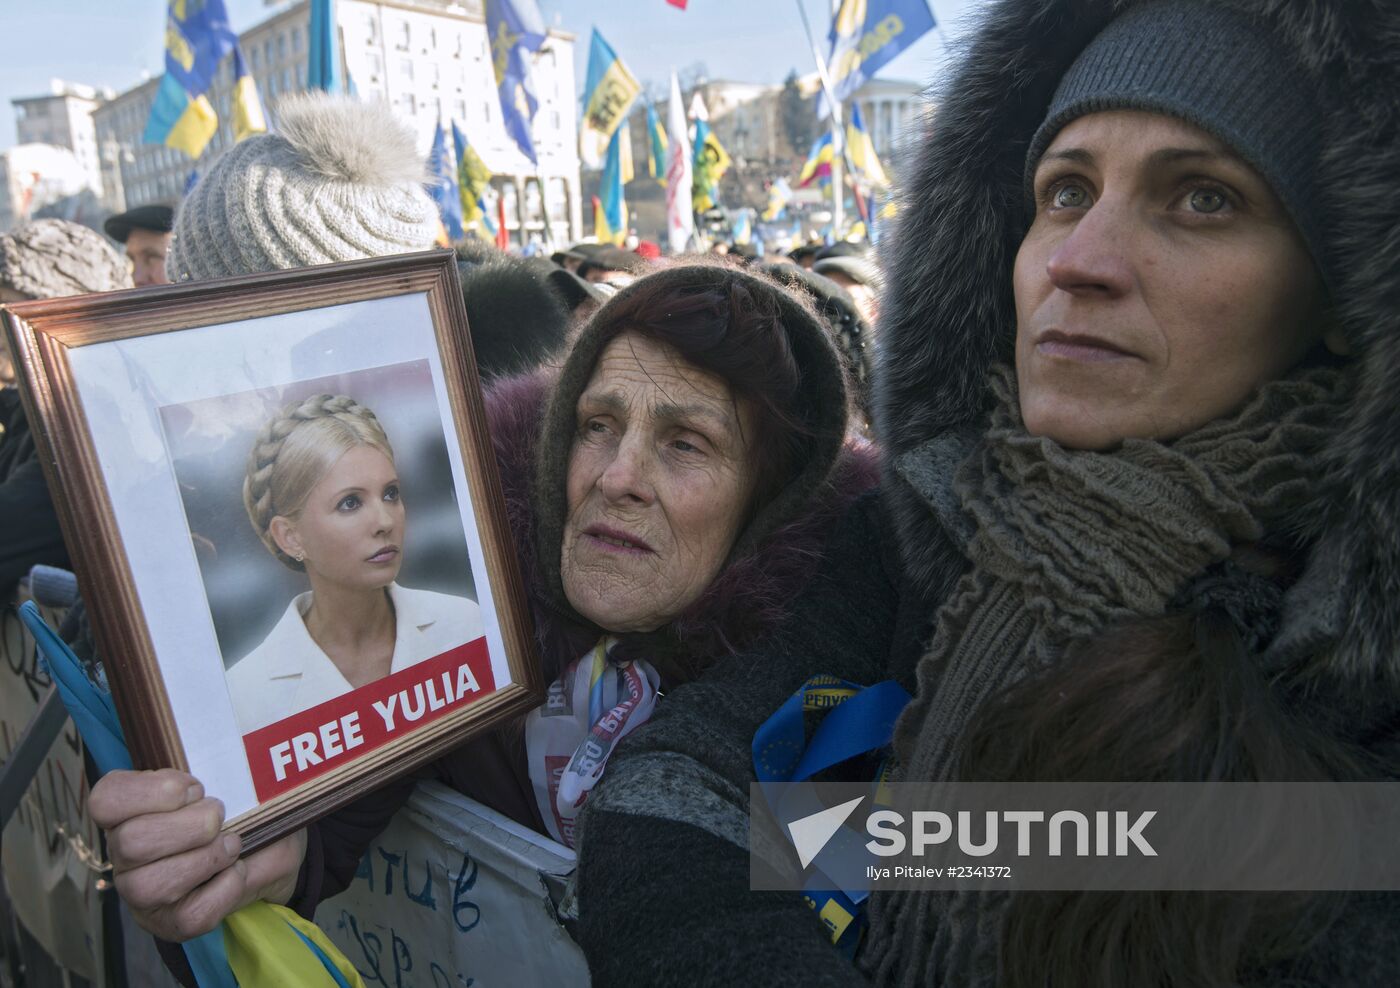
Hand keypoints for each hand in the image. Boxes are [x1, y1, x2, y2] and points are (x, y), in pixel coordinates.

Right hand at [90, 768, 306, 941]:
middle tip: (220, 815)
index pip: (105, 799)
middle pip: (129, 842)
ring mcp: (142, 893)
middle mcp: (125, 854)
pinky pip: (190, 914)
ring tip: (232, 844)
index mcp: (129, 812)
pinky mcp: (171, 923)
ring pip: (149, 885)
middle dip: (189, 826)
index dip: (150, 791)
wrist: (267, 853)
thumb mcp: (237, 784)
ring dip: (205, 859)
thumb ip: (227, 776)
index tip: (195, 788)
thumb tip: (227, 784)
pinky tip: (238, 870)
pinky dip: (225, 888)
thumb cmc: (241, 811)